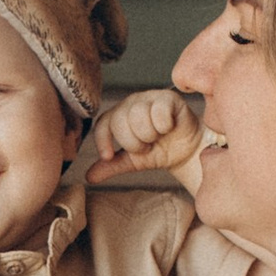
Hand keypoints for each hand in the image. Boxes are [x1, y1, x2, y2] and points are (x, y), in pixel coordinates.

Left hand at [85, 87, 204, 182]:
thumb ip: (112, 166)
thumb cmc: (158, 152)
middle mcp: (131, 103)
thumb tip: (89, 177)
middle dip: (133, 143)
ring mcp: (149, 98)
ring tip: (157, 137)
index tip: (108, 156)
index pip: (102, 124)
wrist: (186, 151)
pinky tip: (169, 128)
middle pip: (120, 121)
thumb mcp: (132, 162)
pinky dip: (164, 126)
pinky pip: (159, 112)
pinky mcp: (168, 98)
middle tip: (146, 147)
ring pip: (138, 116)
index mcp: (118, 116)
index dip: (102, 140)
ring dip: (150, 135)